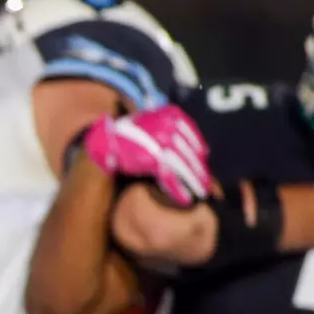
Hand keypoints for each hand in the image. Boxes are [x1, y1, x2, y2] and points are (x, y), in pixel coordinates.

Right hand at [84, 104, 211, 207]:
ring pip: (183, 165)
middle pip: (190, 152)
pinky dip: (178, 189)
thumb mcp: (154, 122)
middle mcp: (168, 126)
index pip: (191, 134)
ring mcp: (161, 143)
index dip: (199, 149)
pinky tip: (185, 199)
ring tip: (201, 193)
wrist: (106, 139)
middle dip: (200, 170)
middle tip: (206, 184)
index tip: (204, 160)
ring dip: (193, 181)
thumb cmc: (131, 133)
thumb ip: (173, 130)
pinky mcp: (153, 159)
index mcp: (171, 114)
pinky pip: (170, 176)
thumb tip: (199, 150)